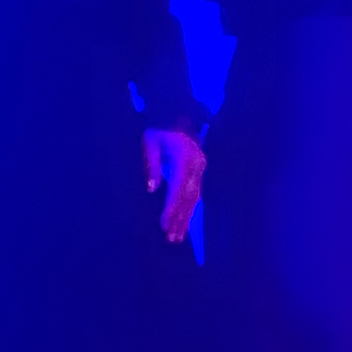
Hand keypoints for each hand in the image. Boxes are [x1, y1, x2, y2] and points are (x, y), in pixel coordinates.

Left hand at [142, 128, 205, 243]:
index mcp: (185, 159)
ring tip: (178, 236)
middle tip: (172, 239)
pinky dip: (189, 208)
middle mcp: (196, 166)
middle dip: (181, 219)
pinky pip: (195, 192)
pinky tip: (184, 220)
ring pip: (195, 197)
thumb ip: (152, 166)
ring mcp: (200, 168)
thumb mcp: (150, 143)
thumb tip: (152, 190)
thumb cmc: (159, 128)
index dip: (171, 208)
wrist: (176, 112)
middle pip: (189, 197)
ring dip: (186, 217)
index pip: (178, 189)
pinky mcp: (199, 170)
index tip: (164, 225)